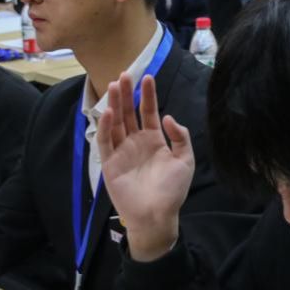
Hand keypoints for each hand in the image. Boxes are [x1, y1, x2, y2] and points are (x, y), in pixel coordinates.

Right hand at [96, 73, 193, 261]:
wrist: (157, 215)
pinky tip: (108, 112)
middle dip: (127, 94)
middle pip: (129, 113)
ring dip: (114, 104)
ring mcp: (121, 151)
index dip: (147, 95)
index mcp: (153, 140)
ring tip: (113, 85)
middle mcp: (136, 142)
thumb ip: (180, 137)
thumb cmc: (172, 190)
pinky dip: (105, 127)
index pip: (148, 112)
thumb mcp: (185, 160)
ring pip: (115, 122)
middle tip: (124, 74)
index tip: (148, 77)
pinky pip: (105, 142)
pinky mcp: (110, 163)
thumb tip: (167, 116)